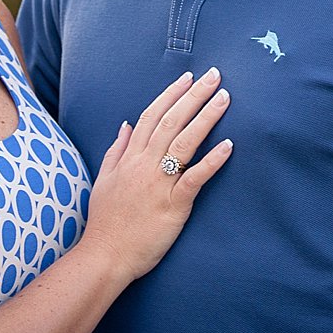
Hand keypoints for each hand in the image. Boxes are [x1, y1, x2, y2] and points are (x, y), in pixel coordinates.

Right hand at [81, 66, 232, 281]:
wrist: (104, 257)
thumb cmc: (105, 222)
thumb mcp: (104, 180)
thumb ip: (116, 151)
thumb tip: (125, 125)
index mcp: (130, 158)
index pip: (152, 116)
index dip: (171, 95)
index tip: (188, 78)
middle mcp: (145, 165)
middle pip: (172, 121)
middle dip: (194, 96)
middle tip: (214, 75)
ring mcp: (159, 184)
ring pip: (185, 142)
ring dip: (206, 117)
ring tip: (224, 98)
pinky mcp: (173, 205)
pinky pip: (194, 178)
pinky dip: (212, 161)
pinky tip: (228, 145)